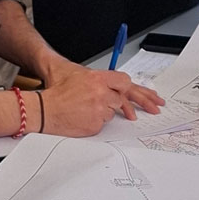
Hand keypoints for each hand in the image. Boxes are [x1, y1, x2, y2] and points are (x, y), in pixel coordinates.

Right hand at [39, 64, 157, 135]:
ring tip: (86, 108)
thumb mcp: (78, 74)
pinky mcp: (95, 125)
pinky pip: (103, 124)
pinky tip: (84, 116)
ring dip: (105, 111)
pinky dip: (96, 121)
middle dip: (141, 103)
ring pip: (112, 112)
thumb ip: (99, 78)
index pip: (125, 81)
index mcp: (97, 78)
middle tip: (156, 107)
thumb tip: (116, 82)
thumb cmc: (57, 91)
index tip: (147, 95)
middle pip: (124, 98)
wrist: (43, 109)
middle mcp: (100, 93)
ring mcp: (98, 110)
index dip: (134, 89)